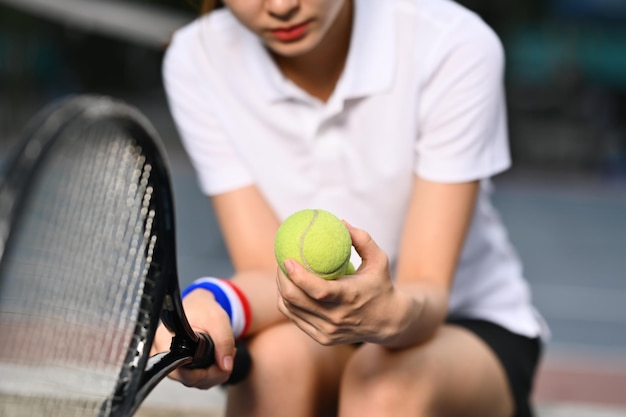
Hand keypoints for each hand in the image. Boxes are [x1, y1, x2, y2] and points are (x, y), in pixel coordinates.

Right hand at [150, 290, 236, 388]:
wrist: (201, 306)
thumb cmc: (204, 309)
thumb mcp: (218, 319)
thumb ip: (223, 341)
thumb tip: (225, 366)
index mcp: (164, 339)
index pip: (176, 370)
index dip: (199, 374)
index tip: (216, 365)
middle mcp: (164, 353)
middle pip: (187, 379)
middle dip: (212, 374)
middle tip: (227, 357)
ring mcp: (172, 362)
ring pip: (194, 381)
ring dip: (214, 375)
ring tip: (224, 355)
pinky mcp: (182, 367)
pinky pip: (197, 379)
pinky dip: (211, 374)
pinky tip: (219, 360)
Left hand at [276, 222, 402, 345]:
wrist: (388, 322)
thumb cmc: (381, 285)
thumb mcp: (379, 260)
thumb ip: (362, 239)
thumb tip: (341, 222)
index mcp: (350, 298)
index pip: (318, 290)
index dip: (298, 276)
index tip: (287, 259)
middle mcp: (336, 317)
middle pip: (296, 300)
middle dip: (282, 279)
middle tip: (281, 262)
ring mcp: (328, 331)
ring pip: (291, 310)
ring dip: (281, 289)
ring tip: (282, 273)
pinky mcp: (322, 338)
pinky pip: (295, 318)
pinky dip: (287, 303)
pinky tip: (287, 288)